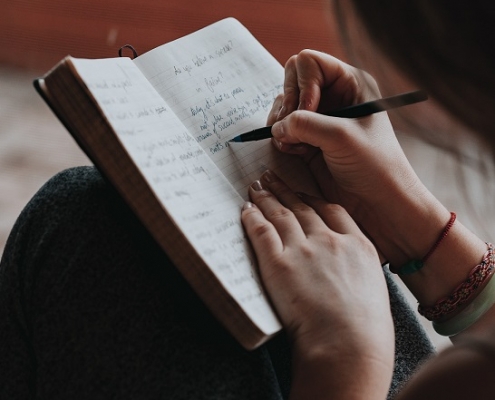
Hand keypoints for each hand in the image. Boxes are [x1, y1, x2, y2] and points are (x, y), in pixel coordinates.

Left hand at [241, 170, 393, 399]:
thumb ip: (356, 271)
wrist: (348, 345)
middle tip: (272, 178)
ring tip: (256, 187)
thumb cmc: (365, 329)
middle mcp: (330, 240)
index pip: (331, 210)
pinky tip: (246, 210)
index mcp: (357, 245)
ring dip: (266, 197)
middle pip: (302, 206)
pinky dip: (252, 218)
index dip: (312, 197)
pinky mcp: (278, 264)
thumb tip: (344, 273)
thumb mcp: (373, 290)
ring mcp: (303, 250)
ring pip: (281, 214)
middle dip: (285, 190)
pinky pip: (261, 232)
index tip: (302, 192)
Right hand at [267, 49, 449, 266]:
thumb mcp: (340, 136)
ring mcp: (319, 119)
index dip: (302, 85)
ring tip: (297, 144)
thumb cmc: (374, 165)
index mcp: (350, 83)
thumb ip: (304, 123)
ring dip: (282, 124)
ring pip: (283, 107)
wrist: (379, 202)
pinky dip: (282, 139)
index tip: (309, 112)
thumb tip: (277, 126)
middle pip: (290, 81)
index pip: (309, 63)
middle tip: (293, 128)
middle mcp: (333, 97)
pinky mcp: (308, 140)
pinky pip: (282, 129)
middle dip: (287, 105)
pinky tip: (297, 152)